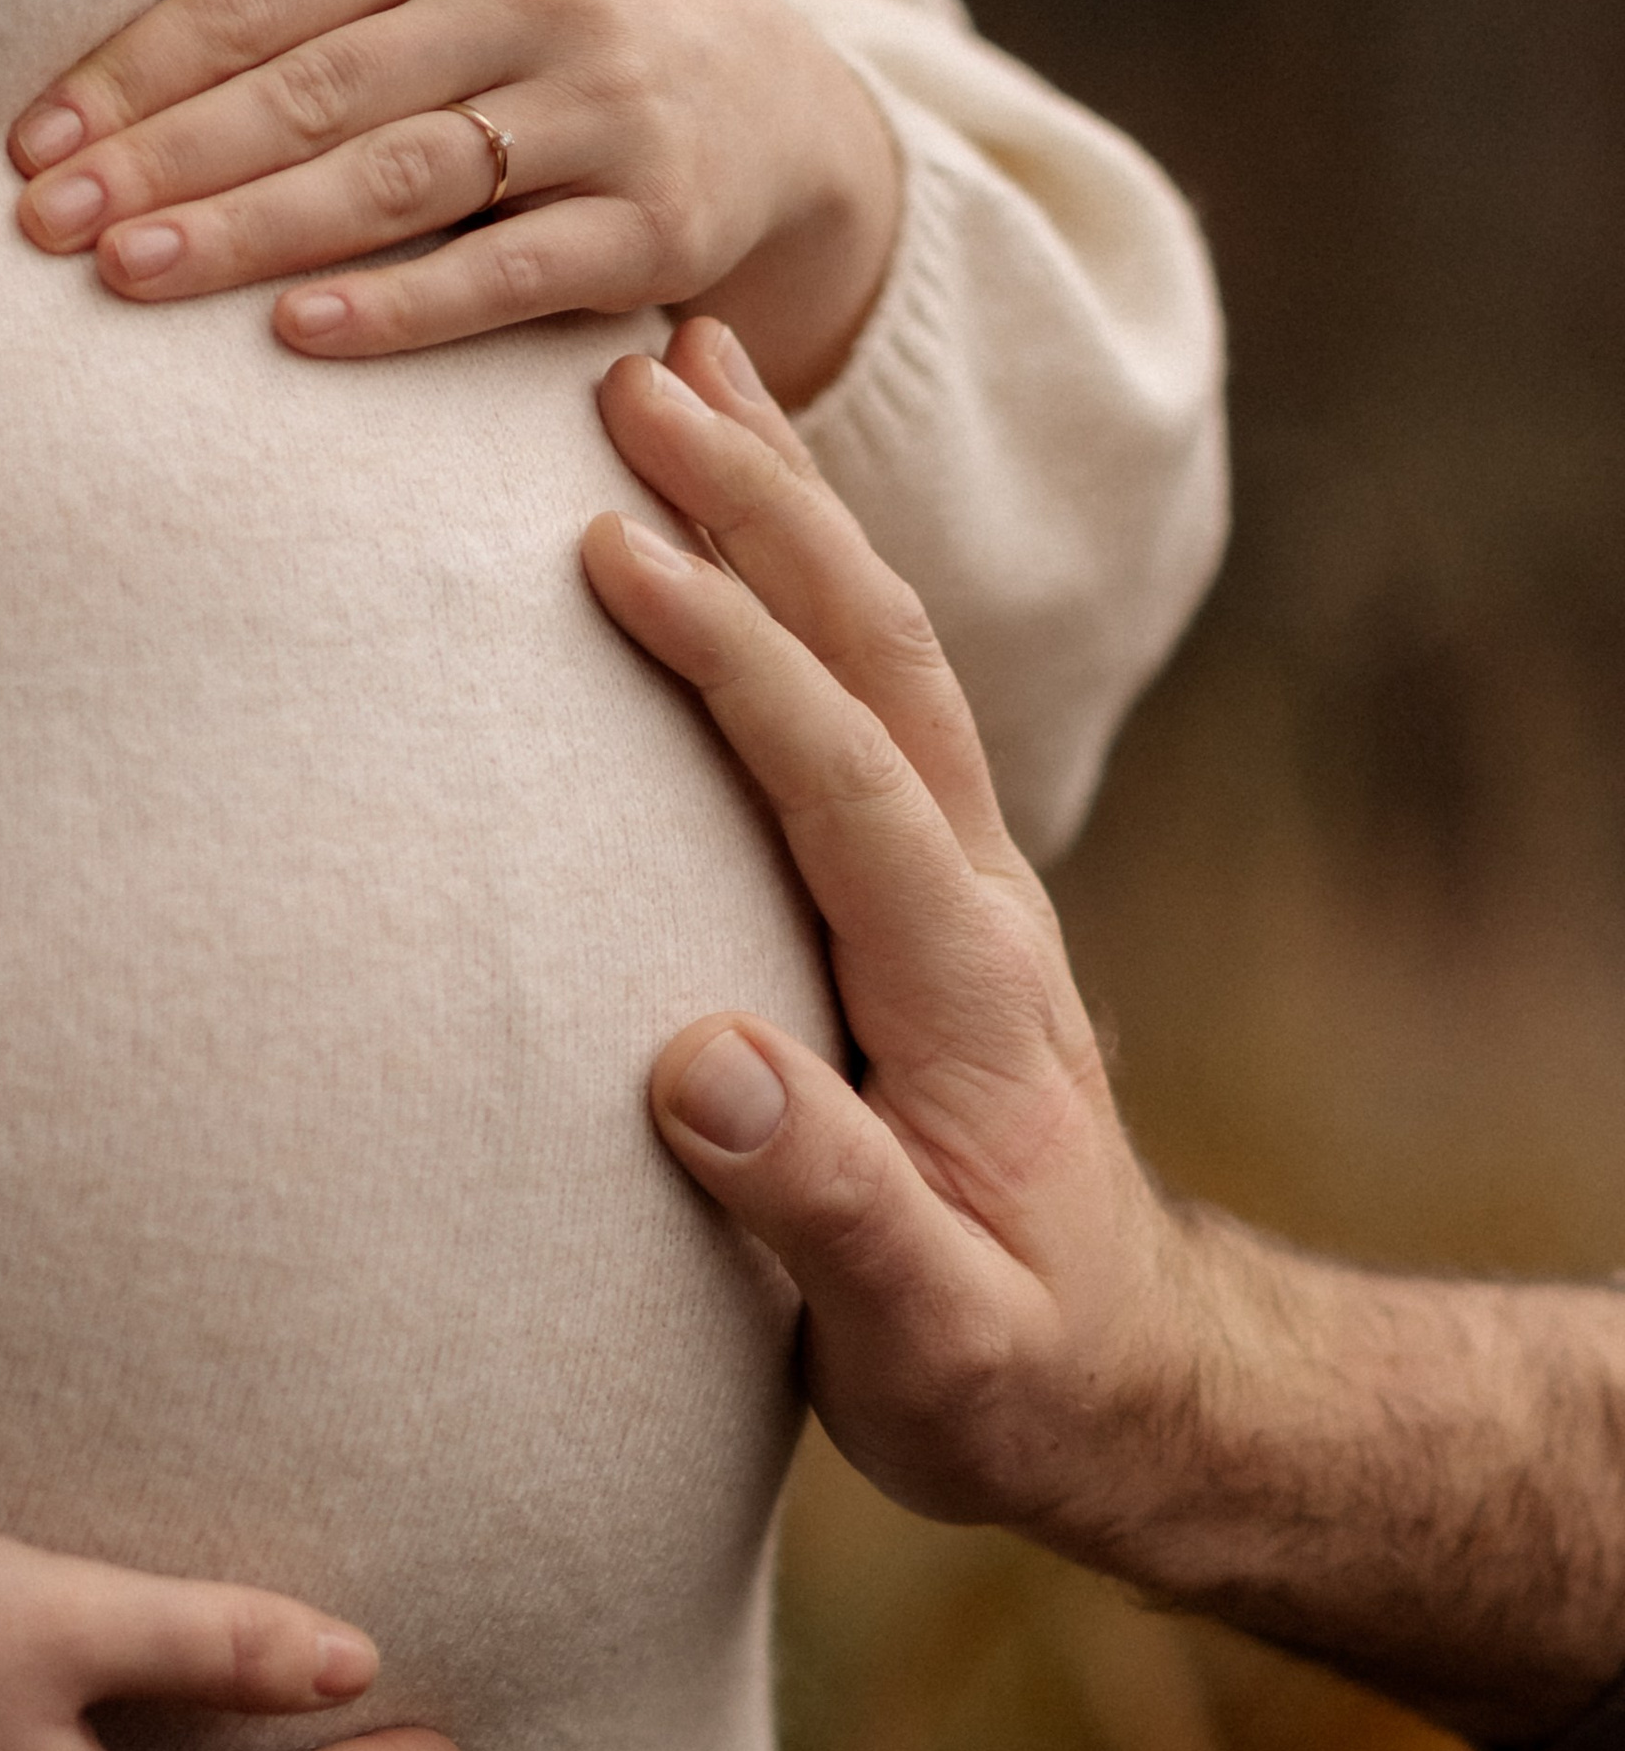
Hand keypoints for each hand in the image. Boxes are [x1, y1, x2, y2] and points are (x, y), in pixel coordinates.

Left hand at [7, 0, 899, 399]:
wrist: (758, 89)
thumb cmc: (533, 13)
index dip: (140, 67)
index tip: (32, 143)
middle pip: (319, 85)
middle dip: (168, 157)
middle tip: (44, 223)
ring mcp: (603, 114)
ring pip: (400, 177)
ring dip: (254, 229)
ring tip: (129, 273)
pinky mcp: (654, 228)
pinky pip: (509, 275)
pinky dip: (401, 306)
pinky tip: (296, 332)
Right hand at [579, 319, 1176, 1553]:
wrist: (1139, 1388)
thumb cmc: (1014, 1380)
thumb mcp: (932, 1348)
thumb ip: (826, 1210)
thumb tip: (689, 1064)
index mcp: (964, 988)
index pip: (841, 778)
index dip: (731, 656)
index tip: (611, 549)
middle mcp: (976, 900)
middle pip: (878, 654)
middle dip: (764, 503)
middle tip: (639, 370)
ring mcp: (962, 882)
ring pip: (880, 644)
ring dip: (788, 500)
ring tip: (686, 361)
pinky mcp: (929, 891)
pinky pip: (863, 693)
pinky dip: (796, 575)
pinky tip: (731, 517)